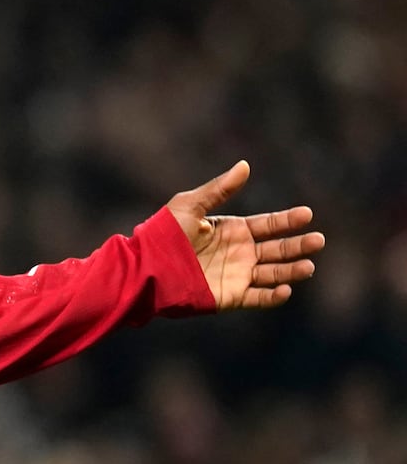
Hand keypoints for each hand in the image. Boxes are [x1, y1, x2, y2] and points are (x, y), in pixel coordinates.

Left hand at [167, 160, 324, 310]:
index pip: (269, 225)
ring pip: (273, 274)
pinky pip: (257, 297)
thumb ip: (219, 190)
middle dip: (299, 245)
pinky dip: (273, 296)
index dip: (288, 220)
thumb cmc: (162, 235)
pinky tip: (286, 290)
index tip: (308, 214)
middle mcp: (238, 253)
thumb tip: (245, 165)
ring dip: (292, 270)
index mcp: (232, 230)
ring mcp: (236, 275)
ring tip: (309, 265)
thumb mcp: (190, 206)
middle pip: (277, 249)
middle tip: (318, 240)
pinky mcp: (229, 297)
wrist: (144, 268)